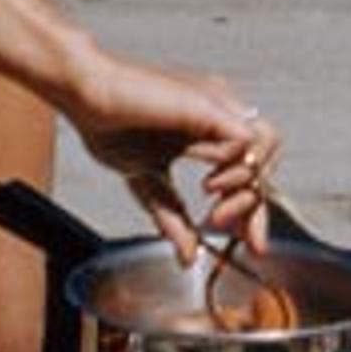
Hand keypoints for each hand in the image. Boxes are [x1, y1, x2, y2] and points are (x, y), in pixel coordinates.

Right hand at [68, 54, 281, 256]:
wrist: (83, 94)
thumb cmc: (108, 124)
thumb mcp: (148, 182)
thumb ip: (172, 216)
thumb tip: (187, 257)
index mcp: (209, 127)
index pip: (251, 169)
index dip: (254, 208)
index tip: (249, 242)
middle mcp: (220, 113)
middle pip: (267, 159)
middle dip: (257, 206)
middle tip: (239, 235)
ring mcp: (217, 105)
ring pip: (267, 143)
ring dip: (248, 185)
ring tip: (217, 208)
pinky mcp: (208, 105)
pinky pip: (245, 138)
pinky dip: (235, 167)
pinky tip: (209, 185)